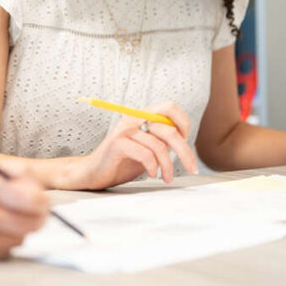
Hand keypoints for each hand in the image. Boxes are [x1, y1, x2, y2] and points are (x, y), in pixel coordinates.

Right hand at [0, 167, 48, 259]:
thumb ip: (16, 176)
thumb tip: (41, 191)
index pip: (33, 199)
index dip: (42, 202)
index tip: (41, 201)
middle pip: (32, 224)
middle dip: (36, 218)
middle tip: (31, 213)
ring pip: (20, 238)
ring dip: (18, 230)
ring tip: (2, 219)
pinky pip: (5, 250)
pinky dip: (3, 241)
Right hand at [66, 101, 199, 189]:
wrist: (93, 172)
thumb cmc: (122, 161)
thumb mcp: (146, 147)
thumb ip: (160, 139)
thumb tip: (183, 140)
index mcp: (142, 115)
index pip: (170, 107)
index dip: (183, 123)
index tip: (185, 142)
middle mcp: (133, 118)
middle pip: (169, 130)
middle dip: (185, 152)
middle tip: (192, 168)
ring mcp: (124, 130)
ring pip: (159, 146)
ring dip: (167, 166)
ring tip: (166, 178)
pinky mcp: (117, 144)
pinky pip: (145, 154)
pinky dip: (153, 167)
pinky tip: (152, 174)